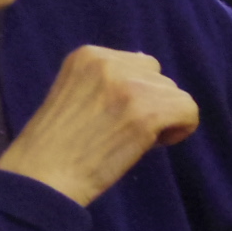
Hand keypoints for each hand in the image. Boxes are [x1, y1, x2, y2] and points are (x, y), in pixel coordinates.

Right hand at [0, 46, 198, 205]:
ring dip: (164, 119)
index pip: (139, 65)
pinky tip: (152, 144)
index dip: (135, 95)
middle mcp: (109, 62)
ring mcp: (128, 85)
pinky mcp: (146, 112)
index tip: (113, 117)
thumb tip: (148, 64)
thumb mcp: (77, 94)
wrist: (42, 176)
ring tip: (131, 138)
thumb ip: (109, 79)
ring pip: (177, 96)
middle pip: (160, 78)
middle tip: (122, 131)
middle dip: (151, 104)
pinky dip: (180, 130)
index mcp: (88, 55)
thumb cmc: (58, 144)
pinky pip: (189, 111)